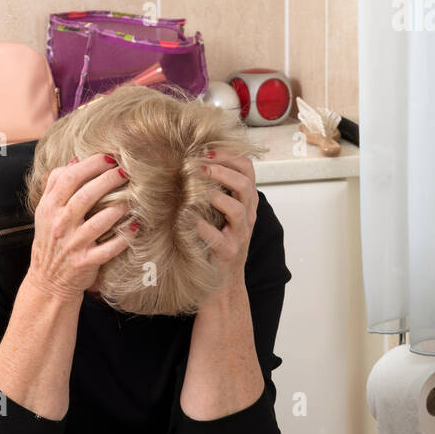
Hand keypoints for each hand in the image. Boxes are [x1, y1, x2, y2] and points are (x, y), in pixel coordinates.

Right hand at [26, 153, 137, 300]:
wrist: (48, 281)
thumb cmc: (51, 241)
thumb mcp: (45, 211)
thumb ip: (55, 184)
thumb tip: (74, 160)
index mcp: (49, 207)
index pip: (69, 178)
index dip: (91, 165)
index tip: (109, 158)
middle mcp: (60, 224)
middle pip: (85, 196)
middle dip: (108, 180)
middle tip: (126, 172)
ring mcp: (73, 244)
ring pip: (98, 222)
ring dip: (117, 208)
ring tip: (131, 198)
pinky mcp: (85, 262)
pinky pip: (108, 249)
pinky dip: (123, 238)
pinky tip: (135, 226)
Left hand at [195, 151, 257, 285]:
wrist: (224, 283)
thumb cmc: (218, 242)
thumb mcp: (222, 212)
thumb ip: (216, 188)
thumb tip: (192, 159)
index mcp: (247, 201)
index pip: (247, 168)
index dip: (228, 155)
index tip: (205, 150)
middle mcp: (247, 216)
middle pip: (245, 184)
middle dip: (221, 170)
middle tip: (197, 166)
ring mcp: (239, 235)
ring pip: (236, 208)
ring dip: (214, 195)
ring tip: (195, 191)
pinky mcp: (228, 253)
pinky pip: (217, 237)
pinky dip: (201, 226)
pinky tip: (186, 219)